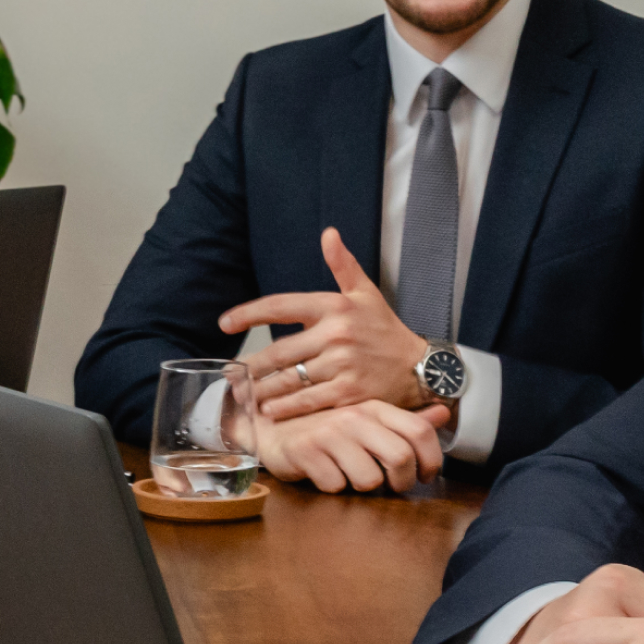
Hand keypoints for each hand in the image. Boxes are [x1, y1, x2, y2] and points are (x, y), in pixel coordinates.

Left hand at [222, 229, 438, 419]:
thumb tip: (329, 234)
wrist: (419, 367)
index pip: (280, 306)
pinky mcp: (348, 393)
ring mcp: (342, 365)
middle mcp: (336, 334)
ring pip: (289, 379)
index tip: (224, 323)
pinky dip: (285, 408)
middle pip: (279, 351)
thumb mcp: (366, 292)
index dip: (248, 314)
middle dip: (251, 365)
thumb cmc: (385, 329)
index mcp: (334, 306)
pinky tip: (269, 410)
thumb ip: (343, 264)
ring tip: (245, 394)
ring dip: (262, 389)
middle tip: (232, 374)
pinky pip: (307, 401)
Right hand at [238, 398, 451, 492]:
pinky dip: (334, 488)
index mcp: (374, 407)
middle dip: (402, 482)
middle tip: (393, 486)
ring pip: (369, 479)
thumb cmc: (326, 428)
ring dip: (364, 488)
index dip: (431, 459)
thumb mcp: (368, 419)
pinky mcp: (305, 451)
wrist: (271, 426)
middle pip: (400, 458)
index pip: (420, 431)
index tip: (426, 476)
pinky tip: (325, 475)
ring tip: (352, 476)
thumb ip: (406, 420)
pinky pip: (336, 486)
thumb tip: (444, 412)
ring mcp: (328, 433)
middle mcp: (354, 417)